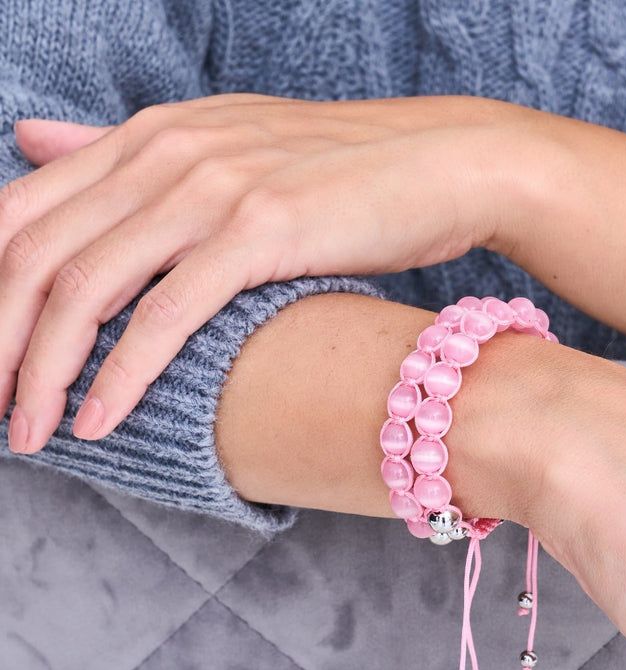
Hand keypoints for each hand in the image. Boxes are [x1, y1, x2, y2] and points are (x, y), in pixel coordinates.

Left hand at [0, 93, 507, 452]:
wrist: (441, 162)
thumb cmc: (340, 170)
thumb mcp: (220, 144)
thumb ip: (122, 151)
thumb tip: (31, 138)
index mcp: (148, 135)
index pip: (20, 213)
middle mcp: (165, 152)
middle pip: (35, 256)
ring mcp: (213, 188)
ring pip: (88, 288)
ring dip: (45, 372)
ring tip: (30, 434)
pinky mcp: (262, 229)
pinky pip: (169, 311)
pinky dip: (123, 372)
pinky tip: (99, 421)